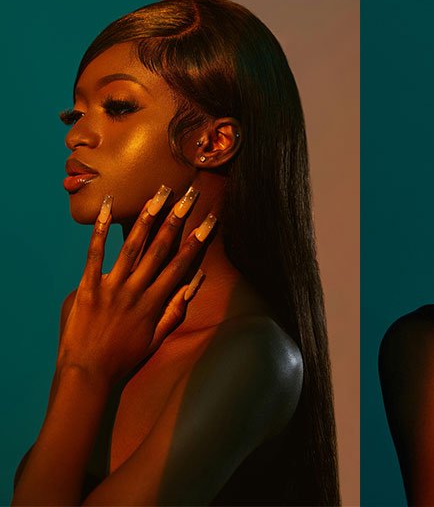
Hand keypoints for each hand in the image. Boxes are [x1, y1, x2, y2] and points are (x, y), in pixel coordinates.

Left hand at [57, 186, 213, 385]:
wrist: (87, 374)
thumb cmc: (124, 358)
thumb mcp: (158, 337)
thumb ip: (176, 308)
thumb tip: (195, 280)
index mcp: (155, 302)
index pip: (182, 264)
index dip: (198, 239)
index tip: (211, 219)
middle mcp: (136, 291)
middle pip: (161, 248)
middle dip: (177, 219)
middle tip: (189, 195)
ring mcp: (111, 288)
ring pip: (132, 246)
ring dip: (146, 217)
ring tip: (159, 194)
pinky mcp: (87, 288)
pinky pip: (95, 254)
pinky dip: (101, 230)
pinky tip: (108, 208)